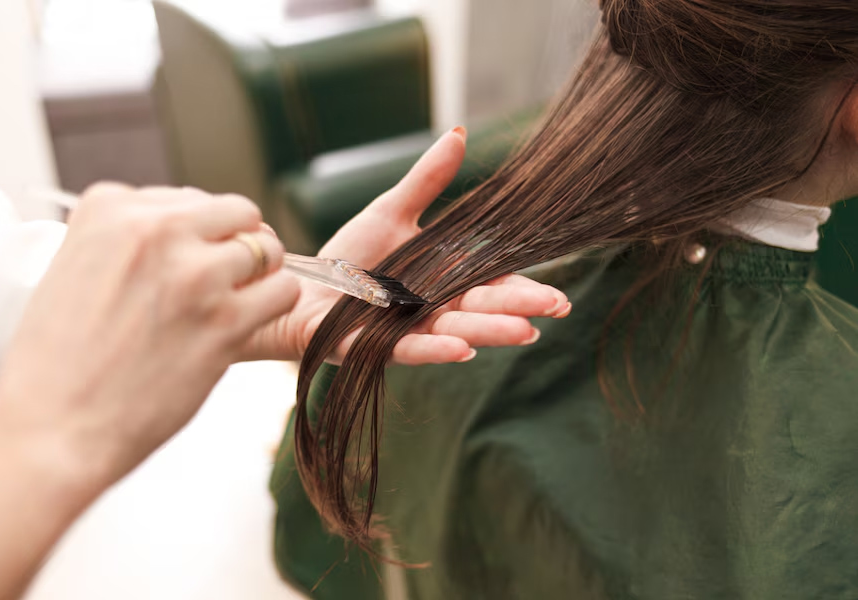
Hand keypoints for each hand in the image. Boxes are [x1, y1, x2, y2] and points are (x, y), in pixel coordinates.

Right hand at [0, 184, 298, 488]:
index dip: (194, 234)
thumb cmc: (61, 360)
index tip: (180, 265)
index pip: (186, 198)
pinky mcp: (226, 320)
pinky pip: (284, 290)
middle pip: (237, 212)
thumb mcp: (76, 268)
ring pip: (267, 249)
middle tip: (227, 279)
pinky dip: (275, 305)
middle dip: (238, 243)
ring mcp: (194, 274)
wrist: (53, 428)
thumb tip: (188, 230)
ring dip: (261, 277)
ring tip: (234, 305)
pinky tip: (247, 324)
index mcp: (109, 208)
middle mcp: (154, 230)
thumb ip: (130, 240)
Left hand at [243, 128, 571, 364]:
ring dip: (489, 332)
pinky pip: (410, 351)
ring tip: (523, 332)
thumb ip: (428, 181)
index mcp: (443, 281)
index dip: (524, 290)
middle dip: (518, 309)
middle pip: (481, 308)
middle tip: (556, 309)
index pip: (491, 284)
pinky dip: (436, 351)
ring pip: (455, 332)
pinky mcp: (376, 348)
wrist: (302, 288)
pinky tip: (463, 351)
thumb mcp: (392, 211)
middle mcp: (433, 309)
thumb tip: (459, 133)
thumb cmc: (349, 257)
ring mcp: (407, 331)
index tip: (560, 297)